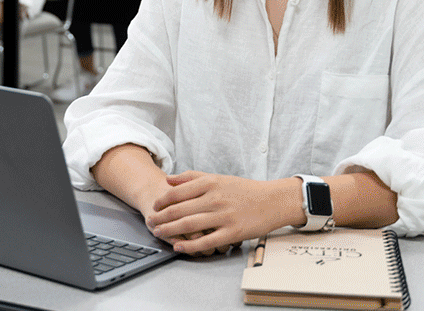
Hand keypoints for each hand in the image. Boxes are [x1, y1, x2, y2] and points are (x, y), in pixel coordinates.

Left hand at [146, 172, 296, 255]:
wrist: (273, 200)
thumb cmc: (245, 190)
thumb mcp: (219, 177)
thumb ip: (193, 177)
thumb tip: (169, 179)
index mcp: (211, 183)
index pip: (179, 191)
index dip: (163, 200)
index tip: (155, 206)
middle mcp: (215, 198)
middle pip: (180, 209)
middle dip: (162, 217)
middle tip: (150, 222)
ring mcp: (223, 216)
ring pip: (190, 225)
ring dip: (171, 231)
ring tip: (159, 233)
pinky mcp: (232, 232)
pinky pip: (207, 241)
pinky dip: (190, 245)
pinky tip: (179, 246)